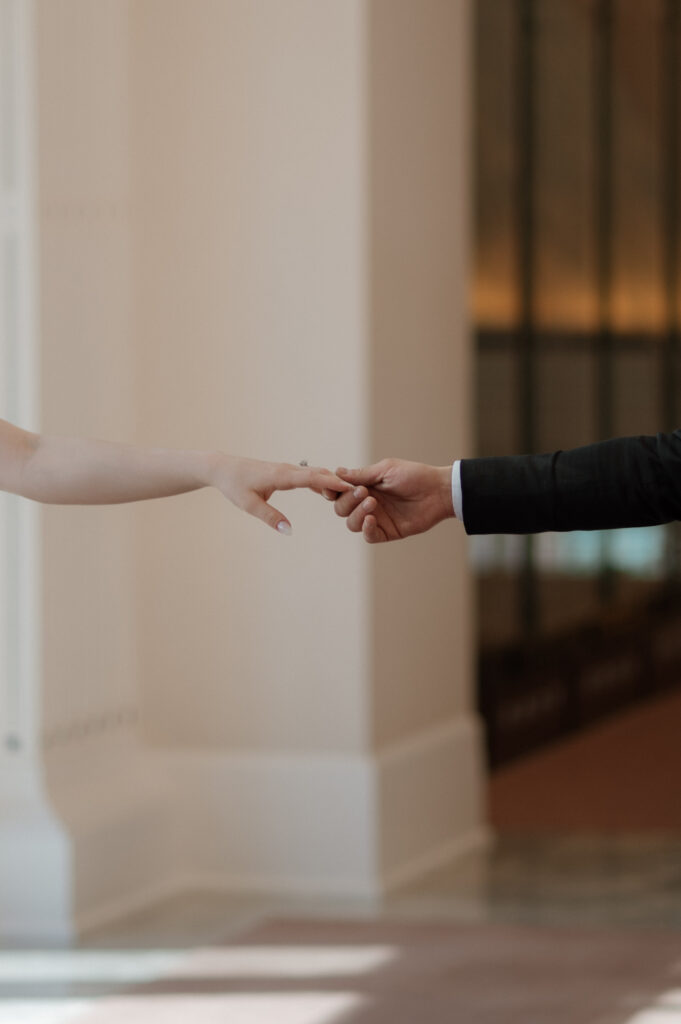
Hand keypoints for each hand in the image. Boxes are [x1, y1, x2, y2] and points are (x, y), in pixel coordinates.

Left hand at [210, 454, 351, 533]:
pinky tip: (332, 489)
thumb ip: (270, 518)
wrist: (223, 469)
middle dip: (339, 482)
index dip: (331, 482)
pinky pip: (308, 475)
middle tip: (361, 492)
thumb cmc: (234, 486)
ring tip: (352, 492)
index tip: (350, 488)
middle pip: (319, 473)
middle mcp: (287, 469)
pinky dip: (322, 480)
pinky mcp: (285, 472)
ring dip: (333, 481)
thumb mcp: (249, 505)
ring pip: (315, 473)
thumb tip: (289, 531)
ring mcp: (287, 470)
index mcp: (281, 475)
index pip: (312, 477)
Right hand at [326, 458, 454, 542]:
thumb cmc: (414, 476)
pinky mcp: (387, 532)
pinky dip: (366, 528)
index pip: (339, 492)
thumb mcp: (386, 470)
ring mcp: (377, 518)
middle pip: (341, 509)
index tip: (332, 488)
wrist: (438, 491)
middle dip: (347, 501)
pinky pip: (369, 536)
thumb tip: (337, 472)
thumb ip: (361, 475)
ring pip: (352, 523)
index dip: (332, 491)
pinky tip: (372, 519)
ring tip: (372, 503)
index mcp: (364, 486)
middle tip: (363, 492)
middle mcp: (367, 503)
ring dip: (357, 513)